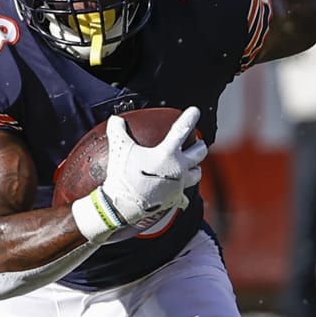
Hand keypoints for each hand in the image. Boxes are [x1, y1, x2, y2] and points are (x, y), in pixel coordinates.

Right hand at [92, 106, 207, 230]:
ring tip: (192, 166)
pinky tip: (179, 193)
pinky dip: (182, 193)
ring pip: (197, 174)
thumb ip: (117, 130)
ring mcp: (179, 185)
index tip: (195, 111)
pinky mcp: (175, 199)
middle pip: (199, 153)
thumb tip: (115, 119)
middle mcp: (178, 168)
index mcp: (168, 153)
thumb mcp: (118, 148)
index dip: (190, 118)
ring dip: (196, 168)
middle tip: (197, 142)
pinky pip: (184, 197)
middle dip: (200, 146)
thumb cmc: (122, 175)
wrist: (122, 205)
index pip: (183, 130)